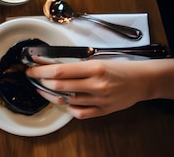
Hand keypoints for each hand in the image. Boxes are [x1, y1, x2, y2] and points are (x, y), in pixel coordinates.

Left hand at [26, 60, 160, 118]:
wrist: (142, 81)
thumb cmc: (119, 68)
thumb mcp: (97, 60)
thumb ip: (75, 65)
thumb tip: (49, 65)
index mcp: (94, 68)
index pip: (60, 70)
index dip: (41, 70)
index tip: (31, 69)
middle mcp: (96, 84)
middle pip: (60, 86)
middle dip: (42, 81)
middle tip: (34, 77)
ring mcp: (100, 99)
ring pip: (66, 100)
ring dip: (50, 94)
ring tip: (44, 88)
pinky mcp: (103, 111)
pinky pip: (79, 113)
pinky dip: (68, 107)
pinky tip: (63, 101)